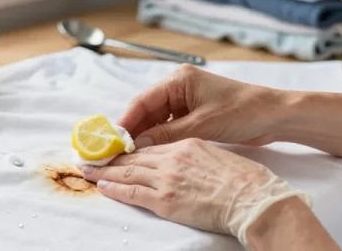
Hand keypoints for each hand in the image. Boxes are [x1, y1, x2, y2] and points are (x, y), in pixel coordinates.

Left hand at [83, 138, 311, 245]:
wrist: (252, 197)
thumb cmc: (243, 179)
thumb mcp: (215, 155)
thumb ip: (193, 154)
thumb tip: (179, 161)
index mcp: (186, 143)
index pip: (151, 145)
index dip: (130, 148)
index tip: (116, 148)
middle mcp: (172, 157)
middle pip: (134, 156)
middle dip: (111, 157)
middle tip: (92, 157)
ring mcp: (167, 178)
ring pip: (128, 172)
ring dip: (106, 172)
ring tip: (89, 171)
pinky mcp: (165, 199)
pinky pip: (133, 192)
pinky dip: (115, 188)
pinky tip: (103, 186)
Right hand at [118, 64, 287, 147]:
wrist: (274, 116)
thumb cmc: (241, 112)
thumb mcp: (201, 126)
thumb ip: (167, 135)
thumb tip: (137, 146)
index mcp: (179, 80)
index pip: (143, 101)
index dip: (126, 121)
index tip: (114, 141)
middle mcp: (179, 87)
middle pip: (147, 110)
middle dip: (135, 131)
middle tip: (119, 152)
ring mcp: (187, 101)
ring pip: (157, 120)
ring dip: (147, 137)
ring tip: (132, 156)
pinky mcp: (195, 114)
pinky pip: (170, 126)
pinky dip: (161, 139)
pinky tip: (153, 153)